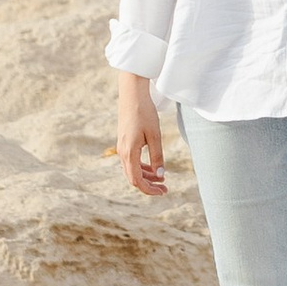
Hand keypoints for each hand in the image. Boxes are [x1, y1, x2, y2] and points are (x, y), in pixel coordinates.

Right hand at [116, 77, 166, 196]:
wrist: (132, 94)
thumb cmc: (144, 113)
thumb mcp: (155, 135)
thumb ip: (157, 156)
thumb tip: (160, 175)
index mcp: (129, 153)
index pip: (137, 181)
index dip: (150, 190)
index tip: (163, 191)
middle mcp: (122, 152)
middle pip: (133, 178)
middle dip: (149, 185)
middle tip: (165, 188)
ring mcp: (121, 147)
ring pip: (132, 170)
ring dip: (146, 176)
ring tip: (161, 178)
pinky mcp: (124, 142)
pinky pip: (131, 161)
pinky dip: (142, 167)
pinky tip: (152, 166)